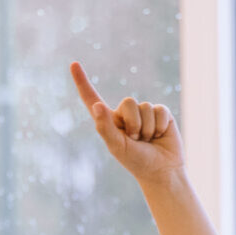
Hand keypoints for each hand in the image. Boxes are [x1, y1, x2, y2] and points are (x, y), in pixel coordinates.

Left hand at [71, 61, 184, 184]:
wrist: (162, 170)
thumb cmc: (137, 161)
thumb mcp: (117, 147)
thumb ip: (106, 127)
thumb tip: (96, 105)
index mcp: (108, 120)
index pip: (91, 98)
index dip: (82, 81)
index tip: (73, 64)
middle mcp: (125, 113)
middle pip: (128, 102)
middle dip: (134, 124)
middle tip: (136, 140)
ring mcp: (143, 112)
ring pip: (144, 106)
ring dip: (148, 128)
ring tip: (148, 140)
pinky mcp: (161, 112)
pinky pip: (159, 110)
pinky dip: (160, 125)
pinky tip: (161, 135)